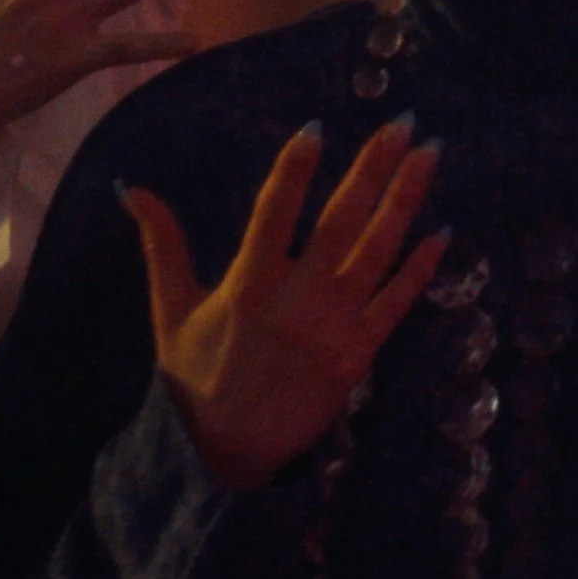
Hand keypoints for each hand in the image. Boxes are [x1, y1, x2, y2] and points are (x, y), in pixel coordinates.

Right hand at [121, 117, 447, 489]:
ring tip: (430, 154)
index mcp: (248, 286)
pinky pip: (397, 302)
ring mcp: (335, 327)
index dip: (295, 167)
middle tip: (402, 123)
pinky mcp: (361, 354)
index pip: (274, 212)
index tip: (317, 126)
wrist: (229, 456)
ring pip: (379, 251)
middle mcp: (297, 300)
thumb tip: (133, 188)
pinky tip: (443, 230)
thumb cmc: (196, 379)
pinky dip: (421, 267)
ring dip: (406, 199)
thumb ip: (162, 245)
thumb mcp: (170, 312)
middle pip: (343, 221)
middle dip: (374, 167)